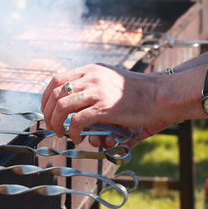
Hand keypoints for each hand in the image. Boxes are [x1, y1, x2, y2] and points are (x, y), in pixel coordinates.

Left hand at [41, 65, 168, 144]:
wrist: (160, 94)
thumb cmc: (141, 93)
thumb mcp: (113, 83)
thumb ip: (97, 94)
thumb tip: (86, 113)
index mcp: (91, 70)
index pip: (57, 79)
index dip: (47, 97)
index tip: (47, 110)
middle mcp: (91, 77)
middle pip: (55, 93)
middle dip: (48, 112)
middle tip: (52, 126)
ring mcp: (97, 91)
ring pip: (62, 107)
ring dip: (56, 123)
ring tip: (61, 134)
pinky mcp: (104, 107)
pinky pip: (77, 121)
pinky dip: (73, 132)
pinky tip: (79, 138)